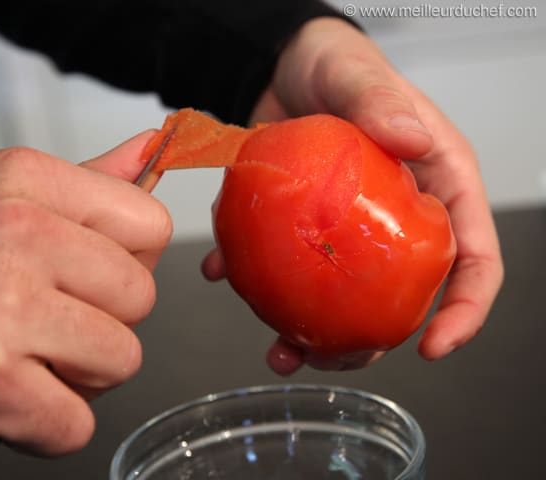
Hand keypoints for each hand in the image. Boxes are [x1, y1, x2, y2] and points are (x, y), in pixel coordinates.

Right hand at [0, 131, 171, 455]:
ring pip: (122, 359)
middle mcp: (15, 232)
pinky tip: (3, 398)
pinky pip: (76, 424)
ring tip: (21, 359)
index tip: (79, 275)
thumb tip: (149, 147)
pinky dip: (45, 427)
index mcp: (24, 181)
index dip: (125, 263)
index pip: (151, 225)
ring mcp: (0, 304)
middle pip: (142, 296)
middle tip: (40, 323)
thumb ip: (89, 181)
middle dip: (102, 324)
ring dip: (78, 376)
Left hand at [202, 17, 502, 373]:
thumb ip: (381, 103)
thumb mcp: (359, 74)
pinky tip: (225, 274)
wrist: (282, 65)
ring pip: (341, 297)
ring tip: (280, 349)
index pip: (473, 257)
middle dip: (372, 340)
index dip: (464, 309)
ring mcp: (347, 229)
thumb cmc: (336, 64)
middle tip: (334, 358)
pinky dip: (254, 279)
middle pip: (402, 296)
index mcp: (435, 187)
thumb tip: (413, 141)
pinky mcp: (302, 226)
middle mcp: (395, 218)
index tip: (433, 346)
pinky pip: (283, 264)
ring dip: (310, 331)